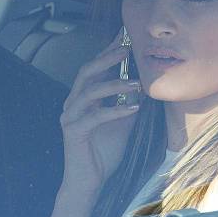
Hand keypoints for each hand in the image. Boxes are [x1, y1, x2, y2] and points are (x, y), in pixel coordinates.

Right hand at [60, 29, 140, 189]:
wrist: (90, 181)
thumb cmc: (105, 151)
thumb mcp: (124, 122)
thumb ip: (130, 102)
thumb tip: (146, 85)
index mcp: (84, 97)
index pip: (96, 68)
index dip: (109, 51)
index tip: (125, 36)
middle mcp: (74, 103)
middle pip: (87, 72)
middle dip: (107, 58)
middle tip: (127, 49)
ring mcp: (71, 116)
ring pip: (89, 91)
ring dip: (114, 84)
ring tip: (137, 83)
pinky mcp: (73, 132)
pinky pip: (94, 116)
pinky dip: (115, 110)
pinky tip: (133, 108)